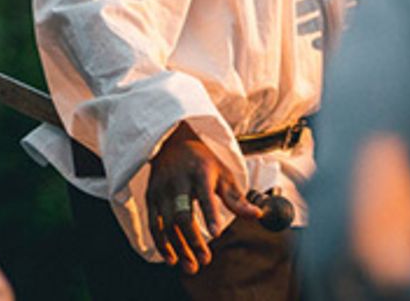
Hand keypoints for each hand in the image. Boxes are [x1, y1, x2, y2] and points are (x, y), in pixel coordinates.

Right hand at [145, 122, 260, 273]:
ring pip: (167, 224)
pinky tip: (171, 258)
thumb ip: (237, 198)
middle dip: (193, 241)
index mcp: (200, 172)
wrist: (172, 142)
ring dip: (178, 248)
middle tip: (205, 260)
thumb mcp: (223, 175)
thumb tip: (257, 215)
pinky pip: (153, 225)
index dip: (210, 214)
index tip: (216, 233)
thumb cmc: (203, 162)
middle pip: (182, 215)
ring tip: (191, 266)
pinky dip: (161, 244)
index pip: (205, 194)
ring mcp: (162, 190)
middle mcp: (178, 181)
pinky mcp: (151, 197)